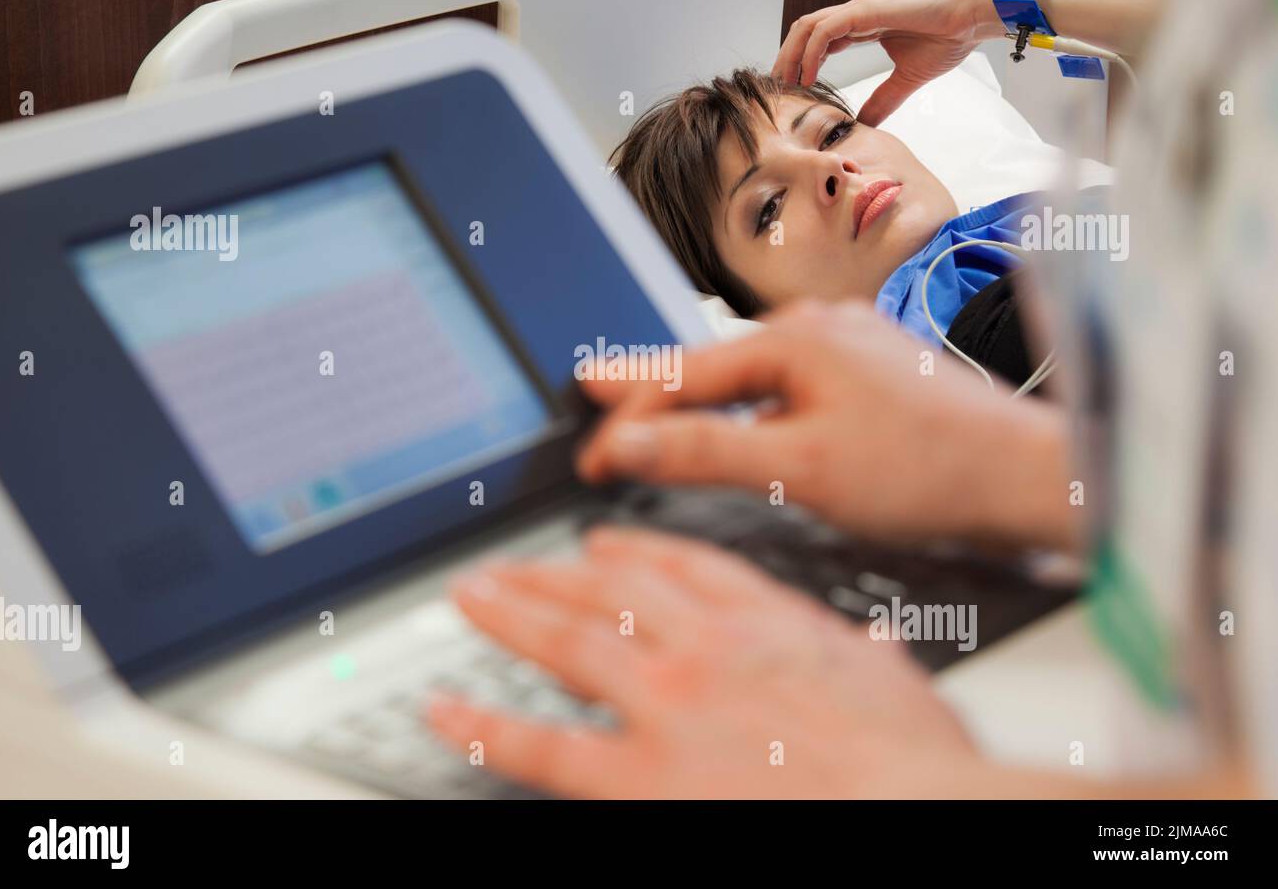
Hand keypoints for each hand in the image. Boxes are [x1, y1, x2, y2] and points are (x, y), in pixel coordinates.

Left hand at [426, 526, 980, 797]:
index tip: (601, 546)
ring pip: (566, 645)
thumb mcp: (902, 691)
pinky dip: (484, 726)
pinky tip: (443, 710)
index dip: (633, 552)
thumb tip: (875, 646)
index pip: (686, 568)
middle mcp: (707, 650)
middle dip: (551, 575)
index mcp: (769, 625)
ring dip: (508, 616)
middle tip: (507, 567)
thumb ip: (868, 660)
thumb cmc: (917, 767)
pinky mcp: (639, 776)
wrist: (917, 814)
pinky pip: (542, 746)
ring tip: (468, 598)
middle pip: (610, 592)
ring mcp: (666, 707)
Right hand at [576, 300, 1077, 550]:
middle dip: (649, 388)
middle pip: (710, 364)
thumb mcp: (801, 468)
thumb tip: (629, 445)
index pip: (682, 377)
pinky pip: (785, 383)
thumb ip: (706, 452)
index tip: (590, 458)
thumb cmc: (930, 470)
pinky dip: (748, 404)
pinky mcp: (868, 372)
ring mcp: (848, 344)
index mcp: (794, 338)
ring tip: (649, 406)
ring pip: (748, 374)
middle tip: (591, 394)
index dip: (627, 419)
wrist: (1026, 477)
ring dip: (699, 397)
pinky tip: (740, 416)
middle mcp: (818, 326)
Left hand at [774, 0, 996, 125]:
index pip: (817, 42)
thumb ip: (883, 100)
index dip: (800, 65)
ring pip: (807, 27)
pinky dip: (810, 54)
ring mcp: (858, 10)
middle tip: (778, 91)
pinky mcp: (865, 10)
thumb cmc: (946, 39)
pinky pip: (824, 30)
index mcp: (861, 27)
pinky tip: (807, 77)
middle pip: (804, 32)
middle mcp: (854, 16)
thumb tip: (865, 124)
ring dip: (790, 56)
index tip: (791, 93)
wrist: (969, 20)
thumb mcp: (906, 80)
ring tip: (785, 85)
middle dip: (786, 60)